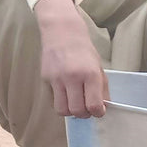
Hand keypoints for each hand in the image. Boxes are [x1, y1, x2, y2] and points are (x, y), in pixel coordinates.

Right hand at [35, 0, 107, 117]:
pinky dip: (61, 100)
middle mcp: (72, 77)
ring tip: (74, 103)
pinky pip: (53, 99)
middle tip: (86, 107)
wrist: (61, 32)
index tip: (98, 110)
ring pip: (61, 109)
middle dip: (84, 114)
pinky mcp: (45, 78)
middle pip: (77, 111)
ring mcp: (56, 78)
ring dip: (70, 110)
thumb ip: (101, 89)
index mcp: (89, 74)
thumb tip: (101, 108)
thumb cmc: (83, 50)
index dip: (98, 113)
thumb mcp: (98, 68)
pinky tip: (65, 91)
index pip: (94, 106)